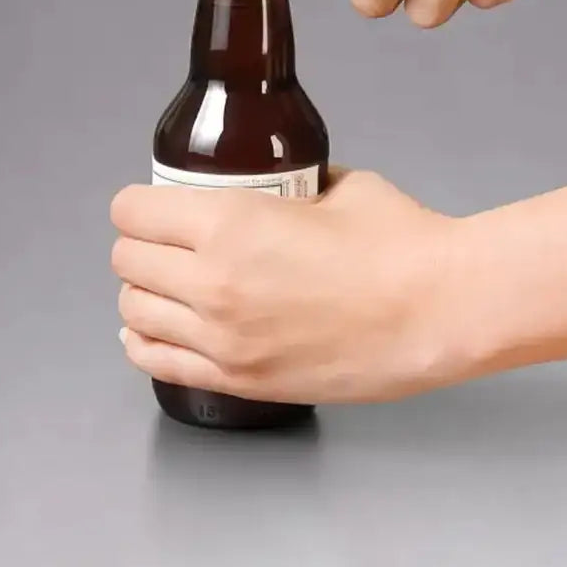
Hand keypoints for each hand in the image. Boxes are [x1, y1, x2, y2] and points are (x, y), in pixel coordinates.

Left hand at [110, 170, 474, 403]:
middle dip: (143, 242)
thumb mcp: (341, 186)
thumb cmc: (400, 244)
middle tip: (171, 238)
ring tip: (173, 282)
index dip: (140, 201)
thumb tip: (282, 189)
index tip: (155, 201)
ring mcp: (222, 340)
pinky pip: (157, 360)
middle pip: (127, 261)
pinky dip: (147, 340)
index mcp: (231, 224)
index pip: (134, 211)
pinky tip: (160, 327)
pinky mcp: (240, 380)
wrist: (439, 310)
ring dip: (146, 291)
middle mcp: (212, 284)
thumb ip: (293, 186)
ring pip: (133, 312)